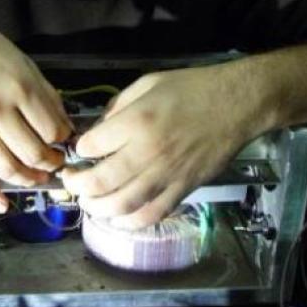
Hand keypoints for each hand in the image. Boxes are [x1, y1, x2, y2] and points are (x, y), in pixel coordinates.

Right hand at [0, 15, 72, 211]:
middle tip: (55, 163)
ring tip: (38, 178)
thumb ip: (46, 96)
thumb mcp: (24, 63)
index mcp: (19, 87)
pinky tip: (3, 204)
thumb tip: (64, 128)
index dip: (63, 140)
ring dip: (27, 179)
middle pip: (32, 153)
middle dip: (50, 163)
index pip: (51, 130)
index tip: (64, 141)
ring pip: (5, 167)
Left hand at [61, 64, 263, 228]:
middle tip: (71, 181)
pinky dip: (130, 222)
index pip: (91, 145)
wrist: (235, 104)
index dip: (79, 149)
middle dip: (77, 184)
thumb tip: (99, 129)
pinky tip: (117, 219)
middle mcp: (147, 153)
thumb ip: (118, 105)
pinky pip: (152, 215)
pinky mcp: (183, 190)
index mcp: (136, 122)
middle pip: (100, 181)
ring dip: (97, 208)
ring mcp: (166, 175)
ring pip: (122, 205)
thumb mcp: (147, 83)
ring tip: (88, 202)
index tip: (80, 149)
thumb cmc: (191, 88)